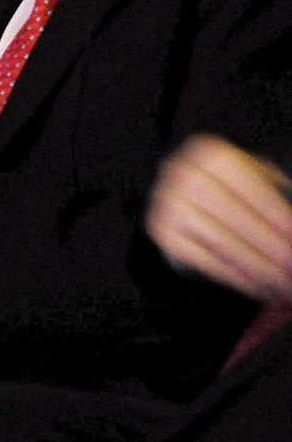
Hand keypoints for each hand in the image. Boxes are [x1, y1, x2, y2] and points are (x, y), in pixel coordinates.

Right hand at [146, 134, 291, 304]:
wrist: (191, 195)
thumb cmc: (236, 190)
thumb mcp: (257, 178)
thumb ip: (278, 196)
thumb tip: (291, 232)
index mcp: (212, 155)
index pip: (249, 186)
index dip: (276, 214)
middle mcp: (184, 175)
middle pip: (233, 217)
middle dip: (269, 246)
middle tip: (291, 268)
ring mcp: (169, 205)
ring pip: (219, 242)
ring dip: (255, 267)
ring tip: (280, 283)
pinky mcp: (163, 233)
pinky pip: (203, 260)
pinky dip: (234, 277)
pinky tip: (257, 285)